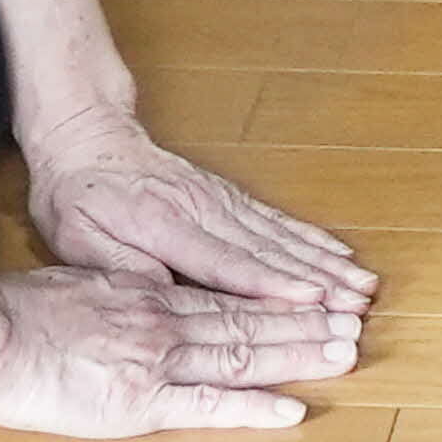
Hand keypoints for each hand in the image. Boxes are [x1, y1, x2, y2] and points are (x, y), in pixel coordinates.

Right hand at [0, 259, 362, 437]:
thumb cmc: (22, 310)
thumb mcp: (86, 276)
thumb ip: (126, 285)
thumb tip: (150, 283)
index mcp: (152, 293)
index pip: (230, 294)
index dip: (280, 298)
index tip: (320, 297)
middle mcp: (167, 320)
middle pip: (251, 321)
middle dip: (308, 324)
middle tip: (356, 325)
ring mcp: (159, 359)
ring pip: (244, 353)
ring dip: (298, 354)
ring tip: (344, 353)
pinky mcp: (141, 400)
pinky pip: (208, 404)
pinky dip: (254, 406)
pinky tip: (289, 409)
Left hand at [25, 104, 376, 307]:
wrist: (89, 138)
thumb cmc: (78, 197)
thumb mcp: (80, 242)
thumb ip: (124, 272)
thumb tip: (167, 301)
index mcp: (165, 226)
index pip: (226, 262)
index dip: (270, 283)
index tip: (311, 300)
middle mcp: (204, 210)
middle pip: (269, 250)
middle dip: (319, 278)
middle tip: (358, 303)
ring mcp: (222, 200)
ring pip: (282, 235)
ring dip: (326, 261)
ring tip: (362, 283)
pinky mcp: (229, 196)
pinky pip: (277, 219)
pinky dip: (312, 238)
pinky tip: (337, 253)